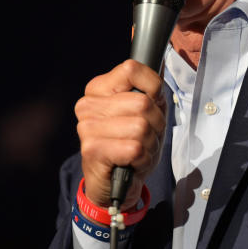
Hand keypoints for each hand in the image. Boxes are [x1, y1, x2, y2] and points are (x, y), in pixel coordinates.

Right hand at [75, 59, 166, 208]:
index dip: (153, 88)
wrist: (115, 184)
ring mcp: (87, 127)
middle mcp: (88, 105)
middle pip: (143, 103)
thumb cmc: (131, 145)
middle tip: (145, 137)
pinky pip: (135, 148)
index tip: (151, 104)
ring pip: (141, 126)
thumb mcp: (148, 113)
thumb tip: (160, 63)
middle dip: (155, 124)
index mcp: (99, 90)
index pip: (131, 69)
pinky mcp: (91, 149)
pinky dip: (143, 158)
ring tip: (138, 150)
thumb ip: (152, 90)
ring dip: (150, 143)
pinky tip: (133, 162)